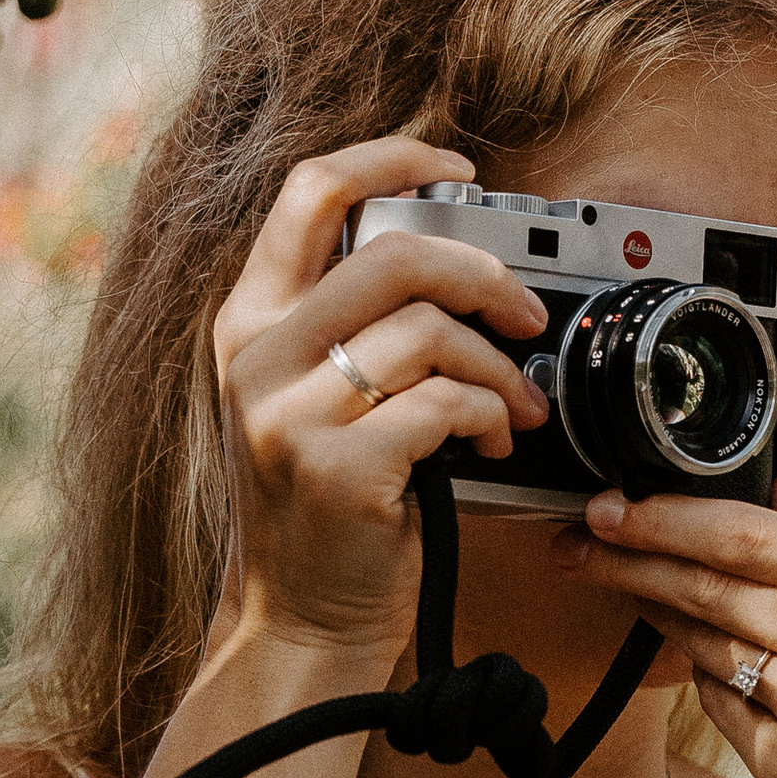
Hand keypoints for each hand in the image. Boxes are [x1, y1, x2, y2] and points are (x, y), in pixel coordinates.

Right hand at [211, 138, 550, 662]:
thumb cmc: (327, 506)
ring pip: (428, 331)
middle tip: (526, 316)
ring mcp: (289, 414)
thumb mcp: (313, 396)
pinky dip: (492, 418)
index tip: (458, 167)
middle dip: (484, 276)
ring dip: (500, 368)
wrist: (298, 619)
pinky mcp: (336, 469)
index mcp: (250, 320)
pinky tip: (494, 446)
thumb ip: (354, 324)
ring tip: (517, 406)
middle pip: (393, 255)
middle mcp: (256, 356)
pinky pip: (445, 404)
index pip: (310, 190)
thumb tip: (463, 254)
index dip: (392, 158)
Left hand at [556, 480, 776, 777]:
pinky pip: (722, 709)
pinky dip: (717, 688)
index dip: (664, 517)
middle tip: (572, 546)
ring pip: (706, 646)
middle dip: (630, 561)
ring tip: (636, 598)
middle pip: (709, 585)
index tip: (608, 505)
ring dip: (665, 621)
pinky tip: (732, 683)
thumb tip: (771, 481)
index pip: (748, 532)